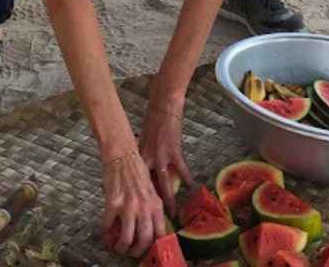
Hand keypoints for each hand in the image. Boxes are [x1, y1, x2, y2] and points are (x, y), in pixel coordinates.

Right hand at [101, 149, 166, 257]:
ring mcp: (129, 206)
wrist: (122, 155)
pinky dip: (105, 233)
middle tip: (131, 252)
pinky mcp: (113, 203)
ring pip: (126, 238)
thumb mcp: (150, 189)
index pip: (160, 233)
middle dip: (136, 251)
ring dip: (121, 247)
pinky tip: (105, 232)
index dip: (153, 246)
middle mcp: (144, 206)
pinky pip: (108, 226)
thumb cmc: (136, 170)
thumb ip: (151, 207)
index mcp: (156, 203)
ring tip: (118, 247)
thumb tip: (149, 228)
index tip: (148, 251)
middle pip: (144, 240)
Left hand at [138, 101, 193, 215]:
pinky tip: (191, 187)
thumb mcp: (141, 140)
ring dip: (169, 200)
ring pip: (165, 184)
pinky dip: (187, 178)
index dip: (138, 198)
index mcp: (139, 157)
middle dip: (152, 205)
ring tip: (172, 214)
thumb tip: (140, 171)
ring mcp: (162, 156)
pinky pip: (182, 169)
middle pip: (149, 187)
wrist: (162, 108)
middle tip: (153, 220)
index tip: (138, 211)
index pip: (137, 182)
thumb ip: (141, 156)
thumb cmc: (151, 122)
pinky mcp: (174, 151)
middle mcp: (148, 159)